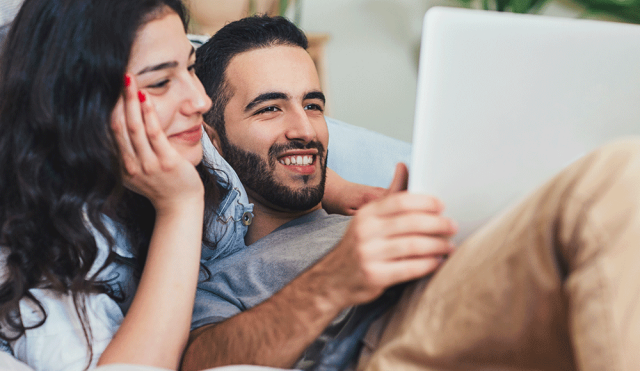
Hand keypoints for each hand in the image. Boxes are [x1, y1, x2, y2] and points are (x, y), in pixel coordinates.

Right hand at [111, 75, 203, 212]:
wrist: (180, 205)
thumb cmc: (163, 185)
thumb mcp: (138, 172)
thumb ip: (128, 154)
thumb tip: (120, 130)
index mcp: (121, 167)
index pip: (110, 132)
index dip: (108, 109)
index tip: (109, 90)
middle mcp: (130, 165)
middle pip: (118, 126)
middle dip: (118, 100)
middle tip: (119, 77)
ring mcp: (148, 164)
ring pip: (134, 127)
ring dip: (131, 101)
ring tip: (130, 81)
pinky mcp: (166, 162)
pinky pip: (154, 133)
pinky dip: (149, 114)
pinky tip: (146, 99)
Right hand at [314, 172, 456, 307]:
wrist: (333, 279)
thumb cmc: (360, 245)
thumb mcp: (369, 218)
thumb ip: (390, 195)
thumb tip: (404, 166)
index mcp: (367, 214)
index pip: (400, 201)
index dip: (424, 202)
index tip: (441, 206)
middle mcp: (365, 232)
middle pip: (410, 223)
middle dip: (437, 224)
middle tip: (452, 227)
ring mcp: (369, 254)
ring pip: (413, 246)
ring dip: (437, 245)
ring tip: (449, 246)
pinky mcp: (375, 276)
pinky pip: (409, 268)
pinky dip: (428, 264)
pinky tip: (438, 262)